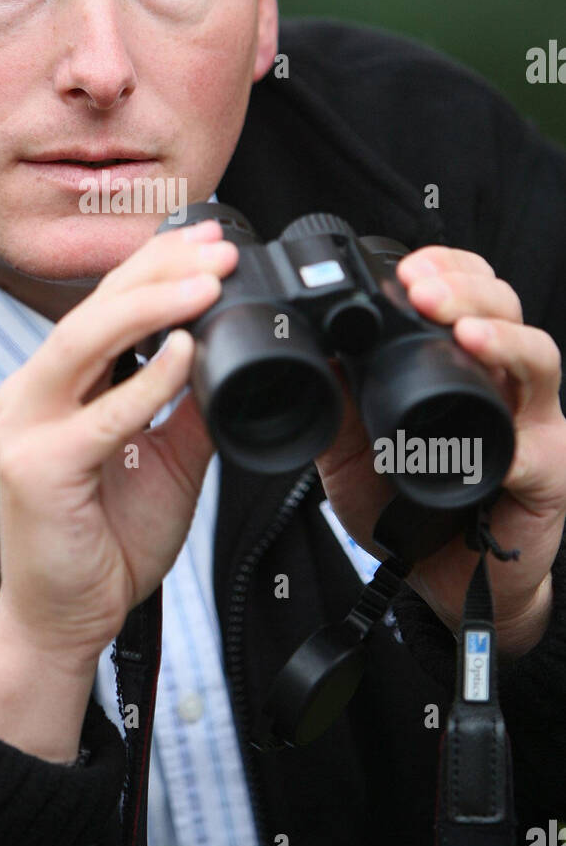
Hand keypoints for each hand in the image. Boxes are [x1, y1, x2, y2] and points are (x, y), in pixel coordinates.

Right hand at [0, 216, 238, 668]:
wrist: (70, 619)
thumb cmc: (108, 539)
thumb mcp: (167, 458)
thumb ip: (188, 406)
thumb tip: (230, 355)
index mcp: (58, 384)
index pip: (105, 305)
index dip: (155, 267)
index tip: (210, 241)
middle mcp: (33, 392)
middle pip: (94, 308)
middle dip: (159, 270)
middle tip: (218, 248)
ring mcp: (27, 426)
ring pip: (86, 341)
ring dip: (151, 305)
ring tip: (206, 281)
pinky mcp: (38, 468)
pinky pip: (100, 416)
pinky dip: (147, 381)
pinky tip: (185, 353)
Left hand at [315, 246, 565, 655]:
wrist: (442, 577)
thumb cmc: (405, 501)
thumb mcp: (353, 446)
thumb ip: (338, 402)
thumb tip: (305, 354)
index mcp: (461, 358)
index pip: (466, 289)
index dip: (444, 268)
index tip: (406, 269)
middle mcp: (504, 379)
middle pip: (505, 306)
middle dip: (465, 289)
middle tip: (422, 290)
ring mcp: (534, 423)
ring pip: (538, 359)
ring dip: (502, 339)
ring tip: (465, 333)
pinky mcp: (550, 475)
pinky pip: (540, 453)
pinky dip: (519, 445)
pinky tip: (501, 444)